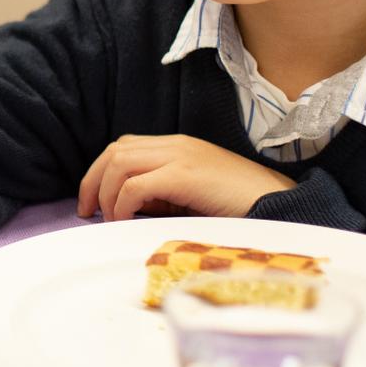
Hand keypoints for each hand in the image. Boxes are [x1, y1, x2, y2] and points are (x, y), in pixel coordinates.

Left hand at [76, 134, 295, 221]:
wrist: (279, 204)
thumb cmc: (238, 206)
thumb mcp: (191, 197)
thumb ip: (161, 195)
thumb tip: (125, 208)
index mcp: (177, 146)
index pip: (123, 147)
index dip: (99, 172)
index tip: (91, 203)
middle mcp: (176, 145)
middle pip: (114, 151)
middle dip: (92, 181)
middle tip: (86, 211)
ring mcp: (181, 156)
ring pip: (119, 163)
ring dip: (105, 193)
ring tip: (109, 219)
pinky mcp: (185, 175)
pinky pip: (135, 185)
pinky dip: (122, 203)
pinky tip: (124, 221)